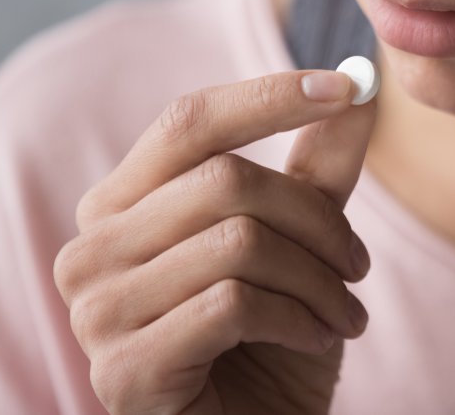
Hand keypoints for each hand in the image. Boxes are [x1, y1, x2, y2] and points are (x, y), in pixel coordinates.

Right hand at [54, 70, 374, 413]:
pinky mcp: (123, 367)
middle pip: (227, 182)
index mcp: (123, 204)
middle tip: (359, 265)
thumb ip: (317, 170)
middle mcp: (93, 247)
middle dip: (318, 222)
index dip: (270, 97)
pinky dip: (299, 319)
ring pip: (238, 243)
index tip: (349, 88)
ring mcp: (97, 310)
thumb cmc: (267, 340)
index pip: (189, 121)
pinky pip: (234, 304)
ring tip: (345, 312)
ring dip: (318, 280)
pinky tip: (316, 341)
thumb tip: (361, 85)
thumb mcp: (298, 244)